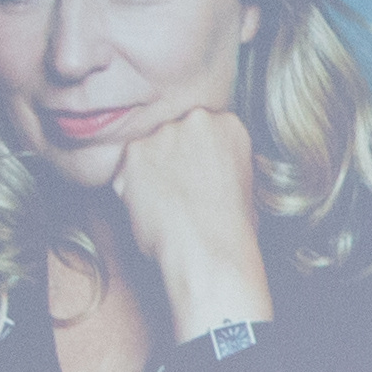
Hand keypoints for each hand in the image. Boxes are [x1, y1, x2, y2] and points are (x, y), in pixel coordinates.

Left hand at [110, 104, 277, 343]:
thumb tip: (205, 174)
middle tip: (179, 193)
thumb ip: (220, 166)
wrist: (208, 250)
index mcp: (229, 125)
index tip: (196, 177)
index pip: (204, 132)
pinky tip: (150, 211)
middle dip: (173, 160)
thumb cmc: (230, 231)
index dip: (197, 158)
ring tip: (166, 206)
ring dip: (151, 174)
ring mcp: (165, 134)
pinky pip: (126, 169)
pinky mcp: (136, 152)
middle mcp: (197, 120)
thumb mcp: (244, 188)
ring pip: (149, 150)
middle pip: (176, 136)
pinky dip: (131, 189)